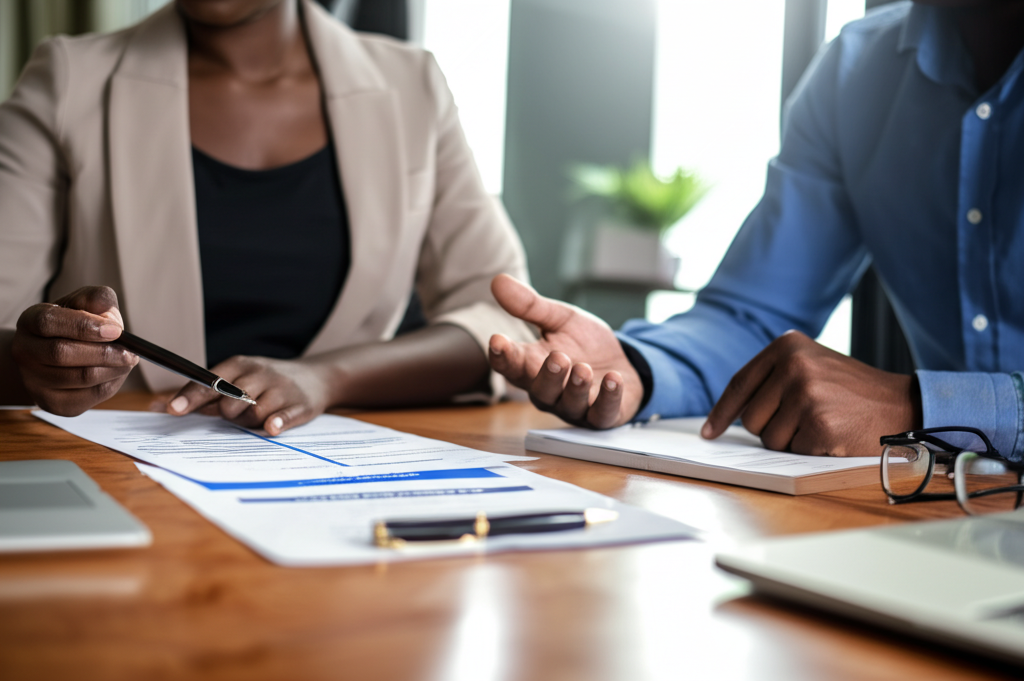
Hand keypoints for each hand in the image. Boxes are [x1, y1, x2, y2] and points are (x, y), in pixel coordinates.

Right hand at [11, 286, 137, 414]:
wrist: (62, 355)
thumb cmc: (78, 325)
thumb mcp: (87, 303)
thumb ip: (98, 300)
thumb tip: (110, 321)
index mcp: (30, 321)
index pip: (49, 322)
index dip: (85, 326)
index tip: (116, 331)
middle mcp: (25, 351)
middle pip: (62, 353)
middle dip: (104, 353)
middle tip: (131, 352)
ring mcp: (34, 380)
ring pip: (80, 377)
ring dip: (113, 369)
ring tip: (127, 360)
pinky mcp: (53, 403)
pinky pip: (89, 396)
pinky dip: (111, 384)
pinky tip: (116, 373)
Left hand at [166, 355, 331, 434]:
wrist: (318, 377)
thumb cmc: (267, 381)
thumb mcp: (239, 378)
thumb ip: (203, 394)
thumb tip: (155, 405)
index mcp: (241, 364)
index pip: (210, 382)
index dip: (190, 397)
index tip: (172, 410)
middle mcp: (260, 373)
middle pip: (230, 401)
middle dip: (227, 414)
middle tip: (235, 414)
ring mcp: (281, 388)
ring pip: (253, 414)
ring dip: (249, 423)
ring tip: (259, 416)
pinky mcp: (300, 404)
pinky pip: (283, 416)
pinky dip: (275, 422)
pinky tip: (272, 427)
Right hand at [488, 274, 642, 427]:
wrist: (624, 363)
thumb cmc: (585, 345)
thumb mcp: (560, 319)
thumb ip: (530, 306)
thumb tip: (498, 280)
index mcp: (532, 367)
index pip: (510, 365)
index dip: (503, 355)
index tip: (498, 340)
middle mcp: (550, 392)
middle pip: (540, 391)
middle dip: (548, 375)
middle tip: (558, 357)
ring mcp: (576, 406)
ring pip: (569, 404)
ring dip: (575, 387)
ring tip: (582, 368)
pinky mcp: (603, 415)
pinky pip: (602, 413)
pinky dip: (608, 397)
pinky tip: (613, 379)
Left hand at [701, 330, 921, 456]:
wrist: (901, 404)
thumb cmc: (849, 391)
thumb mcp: (810, 365)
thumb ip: (772, 379)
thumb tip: (728, 414)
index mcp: (787, 346)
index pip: (740, 384)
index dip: (722, 412)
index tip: (709, 432)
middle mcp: (794, 365)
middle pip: (751, 418)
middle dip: (771, 428)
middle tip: (804, 419)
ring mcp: (806, 394)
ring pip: (769, 439)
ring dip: (792, 441)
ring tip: (821, 423)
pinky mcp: (819, 423)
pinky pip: (794, 450)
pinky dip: (810, 450)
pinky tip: (832, 434)